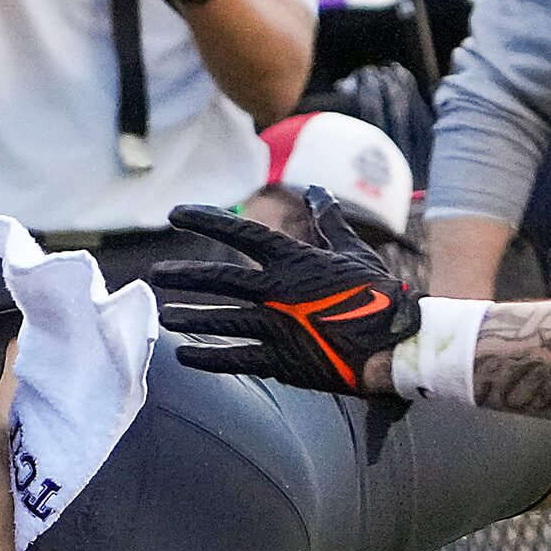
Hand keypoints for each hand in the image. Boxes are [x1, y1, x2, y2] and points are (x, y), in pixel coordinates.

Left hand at [151, 191, 422, 394]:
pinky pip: (234, 358)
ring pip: (220, 320)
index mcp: (294, 261)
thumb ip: (328, 221)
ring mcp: (275, 327)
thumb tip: (317, 191)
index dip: (205, 219)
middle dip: (185, 276)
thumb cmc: (377, 295)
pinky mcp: (279, 360)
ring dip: (189, 318)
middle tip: (157, 274)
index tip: (174, 214)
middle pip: (219, 279)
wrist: (393, 345)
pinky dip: (206, 357)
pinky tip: (184, 356)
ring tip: (166, 316)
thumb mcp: (352, 252)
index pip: (241, 232)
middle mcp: (277, 291)